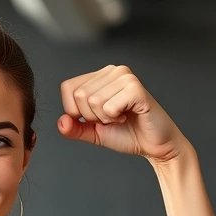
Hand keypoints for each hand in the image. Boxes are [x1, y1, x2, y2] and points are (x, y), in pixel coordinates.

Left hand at [57, 65, 188, 162]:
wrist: (154, 145)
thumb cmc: (127, 133)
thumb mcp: (93, 132)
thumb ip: (74, 128)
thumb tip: (61, 122)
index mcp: (100, 76)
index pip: (68, 88)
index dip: (76, 111)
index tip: (98, 117)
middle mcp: (113, 71)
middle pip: (79, 95)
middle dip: (92, 116)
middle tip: (113, 118)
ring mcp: (126, 77)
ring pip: (93, 101)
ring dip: (106, 118)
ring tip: (121, 116)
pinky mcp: (136, 88)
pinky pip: (109, 107)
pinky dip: (115, 118)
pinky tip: (128, 116)